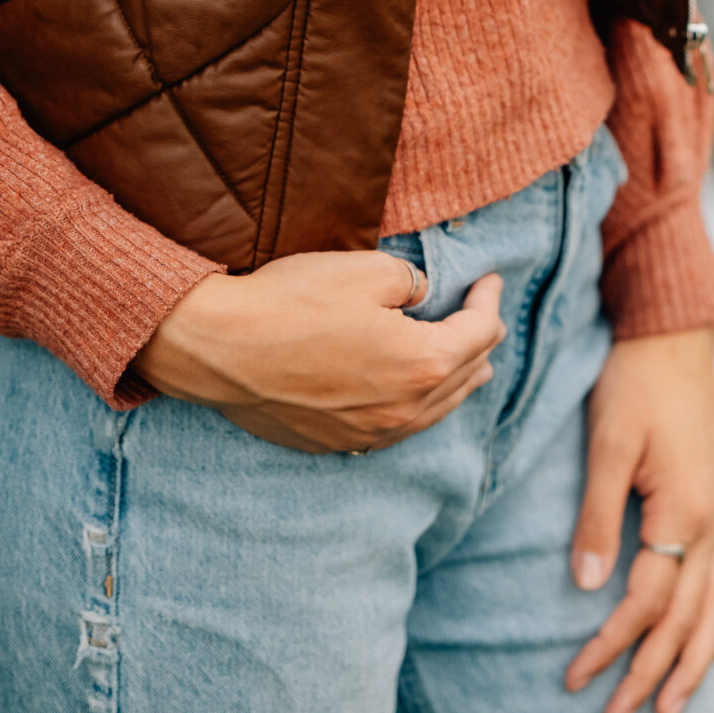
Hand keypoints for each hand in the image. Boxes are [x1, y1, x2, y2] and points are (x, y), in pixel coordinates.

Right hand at [132, 253, 505, 454]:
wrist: (223, 348)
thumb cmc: (294, 302)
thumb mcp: (366, 270)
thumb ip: (410, 280)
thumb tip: (421, 294)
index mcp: (422, 364)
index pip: (479, 332)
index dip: (489, 300)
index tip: (489, 278)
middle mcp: (405, 410)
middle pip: (466, 376)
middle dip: (481, 341)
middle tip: (483, 314)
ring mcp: (370, 434)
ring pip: (435, 411)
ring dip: (456, 381)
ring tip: (469, 363)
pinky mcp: (337, 442)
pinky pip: (397, 429)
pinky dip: (418, 407)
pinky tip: (412, 395)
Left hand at [565, 327, 713, 712]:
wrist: (673, 336)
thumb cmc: (633, 383)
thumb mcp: (606, 442)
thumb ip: (597, 514)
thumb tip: (585, 585)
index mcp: (685, 513)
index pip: (646, 602)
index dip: (611, 645)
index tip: (576, 677)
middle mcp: (713, 524)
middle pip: (683, 620)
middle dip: (649, 675)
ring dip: (691, 662)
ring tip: (670, 707)